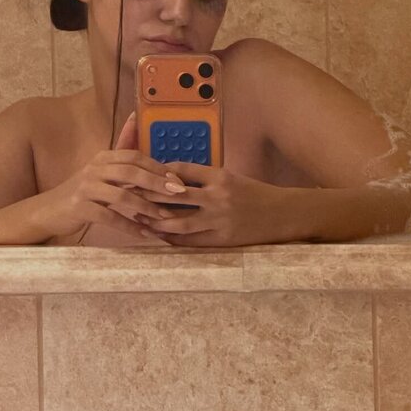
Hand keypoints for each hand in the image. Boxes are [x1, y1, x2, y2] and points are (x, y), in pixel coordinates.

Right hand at [36, 112, 186, 240]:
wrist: (49, 211)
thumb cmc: (83, 191)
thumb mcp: (102, 168)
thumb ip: (122, 147)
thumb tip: (135, 115)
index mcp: (104, 157)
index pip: (135, 156)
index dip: (158, 166)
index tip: (178, 178)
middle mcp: (95, 168)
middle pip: (131, 171)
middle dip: (158, 182)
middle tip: (179, 193)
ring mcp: (86, 188)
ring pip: (122, 194)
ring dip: (147, 207)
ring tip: (164, 216)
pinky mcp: (80, 208)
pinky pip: (110, 217)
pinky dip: (129, 226)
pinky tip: (144, 234)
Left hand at [139, 162, 294, 246]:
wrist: (281, 214)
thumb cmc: (255, 193)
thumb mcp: (232, 178)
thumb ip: (206, 179)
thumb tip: (174, 180)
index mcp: (220, 176)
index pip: (182, 170)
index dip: (160, 171)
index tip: (143, 172)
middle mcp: (217, 196)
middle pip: (175, 196)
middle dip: (150, 196)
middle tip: (130, 195)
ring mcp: (218, 220)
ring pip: (179, 222)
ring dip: (156, 222)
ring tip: (138, 219)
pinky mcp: (221, 239)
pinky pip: (191, 240)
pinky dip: (173, 239)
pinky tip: (159, 236)